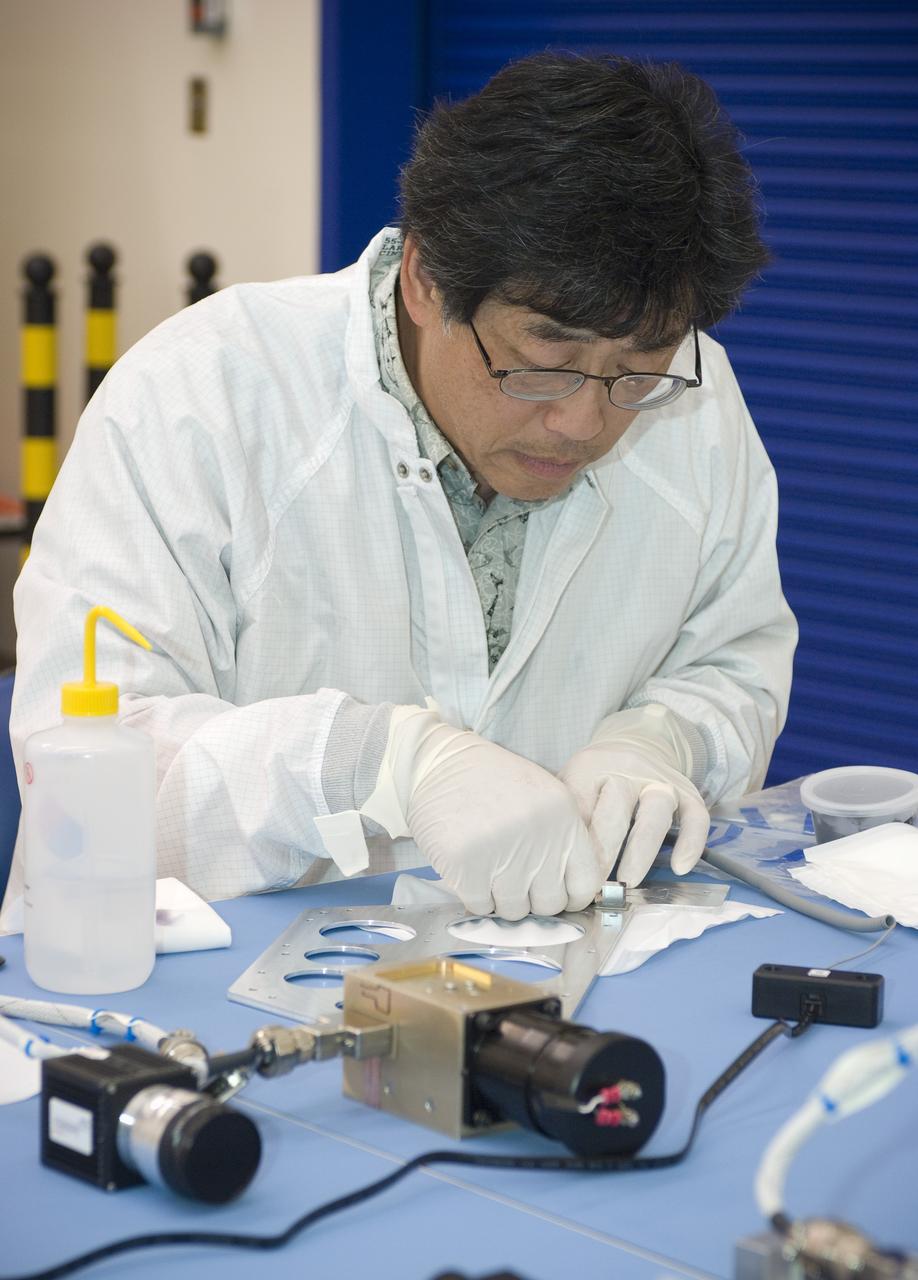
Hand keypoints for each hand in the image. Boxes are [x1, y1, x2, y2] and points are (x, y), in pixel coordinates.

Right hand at [361, 706, 603, 918]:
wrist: (439, 764)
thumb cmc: (491, 782)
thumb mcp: (541, 798)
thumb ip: (561, 840)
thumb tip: (570, 893)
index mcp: (564, 819)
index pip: (585, 884)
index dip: (569, 897)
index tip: (553, 893)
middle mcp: (540, 838)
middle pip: (549, 904)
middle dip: (532, 900)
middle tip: (515, 883)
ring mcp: (503, 854)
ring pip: (514, 911)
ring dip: (501, 899)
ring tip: (489, 872)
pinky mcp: (467, 866)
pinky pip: (481, 907)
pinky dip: (475, 897)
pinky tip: (470, 872)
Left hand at [557, 706, 709, 886]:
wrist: (636, 744)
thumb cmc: (596, 777)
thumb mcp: (571, 784)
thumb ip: (565, 815)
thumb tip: (557, 864)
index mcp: (591, 767)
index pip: (582, 803)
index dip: (576, 843)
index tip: (570, 875)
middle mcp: (628, 770)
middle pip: (617, 806)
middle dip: (605, 850)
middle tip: (594, 886)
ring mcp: (661, 780)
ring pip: (656, 811)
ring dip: (642, 850)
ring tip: (629, 882)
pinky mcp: (687, 792)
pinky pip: (696, 815)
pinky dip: (692, 842)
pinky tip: (680, 868)